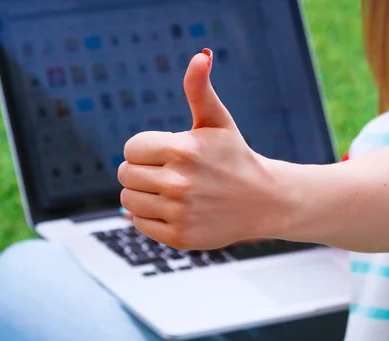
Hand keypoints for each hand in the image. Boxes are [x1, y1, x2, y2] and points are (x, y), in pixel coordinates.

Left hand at [117, 49, 282, 249]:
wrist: (263, 200)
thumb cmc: (234, 156)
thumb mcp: (217, 121)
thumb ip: (199, 89)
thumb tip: (199, 56)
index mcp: (182, 149)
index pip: (130, 149)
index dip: (146, 150)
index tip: (167, 153)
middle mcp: (179, 182)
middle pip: (125, 174)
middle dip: (142, 170)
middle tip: (167, 173)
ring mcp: (179, 212)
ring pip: (128, 200)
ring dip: (143, 194)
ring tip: (170, 191)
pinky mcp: (179, 236)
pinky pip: (139, 224)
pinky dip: (149, 217)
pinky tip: (172, 209)